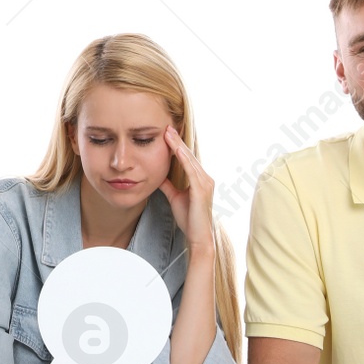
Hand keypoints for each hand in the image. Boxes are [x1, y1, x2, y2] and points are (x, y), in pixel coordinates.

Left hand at [159, 126, 215, 251]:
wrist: (198, 236)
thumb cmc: (189, 218)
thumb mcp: (175, 197)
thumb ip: (168, 185)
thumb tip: (158, 176)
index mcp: (200, 179)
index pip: (187, 159)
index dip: (177, 146)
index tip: (167, 134)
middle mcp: (205, 178)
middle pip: (189, 155)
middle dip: (177, 141)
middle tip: (167, 127)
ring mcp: (205, 183)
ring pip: (189, 160)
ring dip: (178, 146)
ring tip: (168, 134)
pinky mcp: (201, 189)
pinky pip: (191, 170)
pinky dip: (183, 159)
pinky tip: (175, 150)